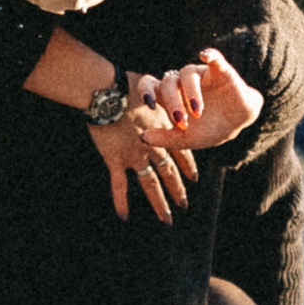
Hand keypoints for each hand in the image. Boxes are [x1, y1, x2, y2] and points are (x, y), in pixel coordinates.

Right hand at [90, 82, 196, 223]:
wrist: (109, 93)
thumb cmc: (128, 86)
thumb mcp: (152, 90)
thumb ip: (160, 98)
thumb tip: (163, 96)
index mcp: (162, 130)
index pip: (180, 151)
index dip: (187, 165)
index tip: (195, 177)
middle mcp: (152, 146)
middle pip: (168, 172)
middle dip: (177, 189)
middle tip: (184, 205)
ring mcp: (134, 156)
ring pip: (150, 184)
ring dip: (159, 202)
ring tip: (167, 218)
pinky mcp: (116, 160)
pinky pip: (119, 185)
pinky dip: (121, 202)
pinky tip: (124, 217)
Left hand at [140, 50, 262, 149]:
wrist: (238, 124)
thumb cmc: (209, 128)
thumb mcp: (186, 138)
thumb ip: (165, 138)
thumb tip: (143, 137)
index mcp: (171, 96)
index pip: (150, 85)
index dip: (146, 91)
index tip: (150, 105)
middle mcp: (182, 83)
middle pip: (168, 83)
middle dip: (173, 103)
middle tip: (182, 121)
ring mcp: (201, 74)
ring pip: (187, 73)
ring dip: (191, 92)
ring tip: (198, 112)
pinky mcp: (220, 71)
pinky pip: (214, 58)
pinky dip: (210, 55)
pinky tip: (205, 56)